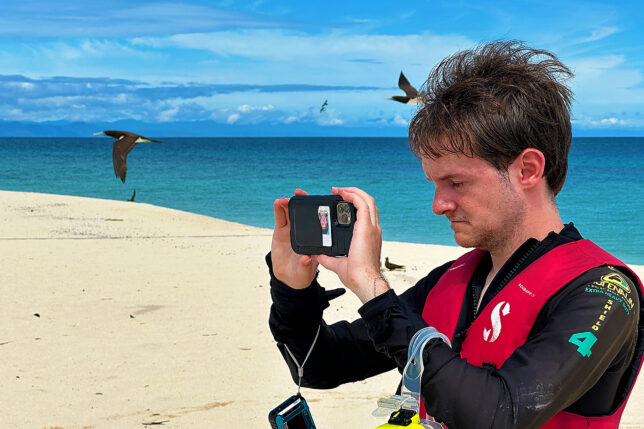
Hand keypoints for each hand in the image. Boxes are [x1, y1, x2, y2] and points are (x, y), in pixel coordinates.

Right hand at [271, 189, 318, 288]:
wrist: (287, 276)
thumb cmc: (301, 274)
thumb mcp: (305, 272)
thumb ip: (305, 265)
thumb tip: (306, 258)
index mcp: (315, 239)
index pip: (318, 221)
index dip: (318, 210)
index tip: (317, 201)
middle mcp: (305, 231)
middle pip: (304, 212)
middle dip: (302, 201)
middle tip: (299, 193)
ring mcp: (292, 230)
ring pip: (291, 213)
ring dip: (288, 204)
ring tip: (284, 199)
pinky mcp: (281, 231)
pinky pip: (280, 218)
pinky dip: (278, 210)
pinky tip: (277, 202)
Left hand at [317, 187, 386, 302]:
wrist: (364, 281)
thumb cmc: (356, 276)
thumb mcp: (339, 264)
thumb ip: (329, 258)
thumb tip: (319, 255)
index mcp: (369, 236)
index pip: (366, 214)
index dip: (356, 205)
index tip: (342, 202)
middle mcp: (373, 229)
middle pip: (368, 203)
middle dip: (354, 194)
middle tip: (339, 192)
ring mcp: (371, 227)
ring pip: (367, 200)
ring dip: (353, 191)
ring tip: (340, 190)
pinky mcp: (366, 227)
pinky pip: (362, 204)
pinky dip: (353, 195)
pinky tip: (342, 193)